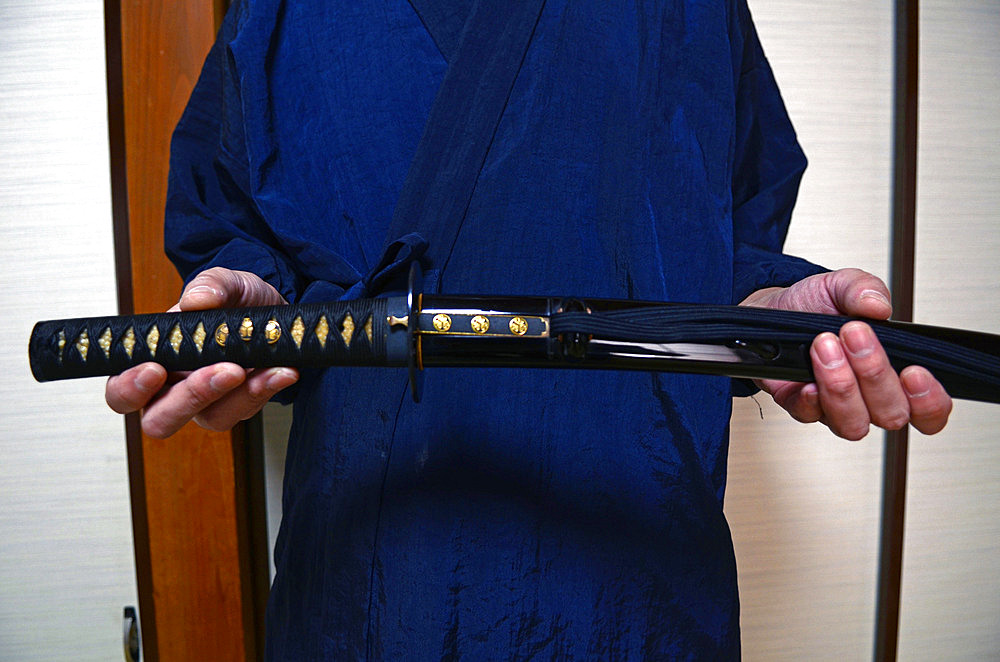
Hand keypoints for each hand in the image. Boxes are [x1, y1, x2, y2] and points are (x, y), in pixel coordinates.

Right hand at [105, 267, 298, 437]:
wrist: (277, 311)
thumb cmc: (237, 302)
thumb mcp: (227, 283)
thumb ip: (211, 284)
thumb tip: (198, 298)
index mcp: (154, 360)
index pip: (122, 390)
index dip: (129, 388)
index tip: (154, 369)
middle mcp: (176, 388)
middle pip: (159, 420)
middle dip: (187, 399)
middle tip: (221, 371)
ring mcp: (211, 401)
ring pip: (212, 419)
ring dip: (236, 395)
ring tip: (252, 367)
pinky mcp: (243, 405)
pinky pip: (249, 409)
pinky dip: (265, 389)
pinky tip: (280, 371)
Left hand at [740, 268, 951, 439]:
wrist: (774, 308)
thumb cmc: (817, 304)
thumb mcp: (843, 285)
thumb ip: (864, 289)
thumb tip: (879, 305)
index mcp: (895, 374)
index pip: (929, 410)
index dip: (929, 402)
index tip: (915, 372)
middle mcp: (868, 398)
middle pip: (891, 414)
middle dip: (875, 374)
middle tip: (854, 334)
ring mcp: (834, 406)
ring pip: (852, 423)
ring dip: (842, 385)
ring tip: (825, 345)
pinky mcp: (800, 406)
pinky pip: (810, 417)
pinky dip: (811, 401)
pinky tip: (808, 380)